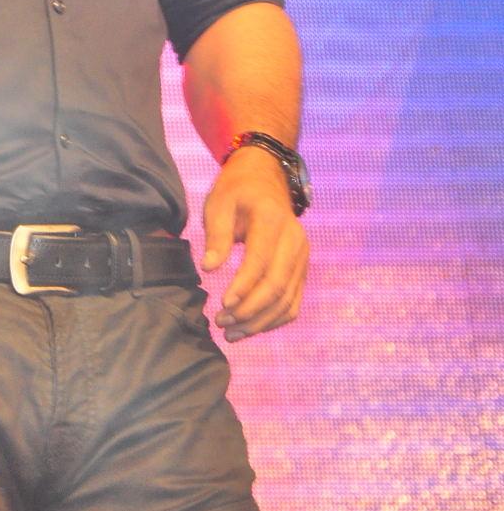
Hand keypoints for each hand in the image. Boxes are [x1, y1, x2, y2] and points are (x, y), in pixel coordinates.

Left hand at [201, 147, 308, 341]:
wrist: (265, 178)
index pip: (261, 261)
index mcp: (272, 220)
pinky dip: (274, 319)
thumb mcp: (219, 203)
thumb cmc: (237, 190)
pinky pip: (294, 301)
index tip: (222, 305)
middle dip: (249, 311)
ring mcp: (303, 256)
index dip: (243, 287)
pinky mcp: (303, 268)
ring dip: (260, 322)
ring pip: (287, 300)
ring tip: (231, 332)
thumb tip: (208, 268)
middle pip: (277, 286)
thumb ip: (216, 235)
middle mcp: (295, 240)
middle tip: (222, 323)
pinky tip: (251, 327)